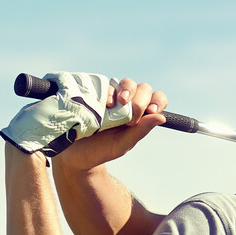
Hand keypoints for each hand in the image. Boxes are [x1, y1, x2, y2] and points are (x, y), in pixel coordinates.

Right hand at [52, 79, 167, 170]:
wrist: (73, 152)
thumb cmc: (101, 150)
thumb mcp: (122, 144)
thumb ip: (141, 131)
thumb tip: (161, 118)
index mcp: (139, 115)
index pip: (156, 99)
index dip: (157, 101)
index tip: (151, 111)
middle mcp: (127, 103)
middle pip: (143, 88)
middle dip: (140, 101)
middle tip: (130, 118)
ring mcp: (111, 96)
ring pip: (127, 82)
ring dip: (126, 90)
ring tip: (118, 105)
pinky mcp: (95, 93)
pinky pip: (106, 84)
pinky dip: (109, 92)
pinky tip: (105, 104)